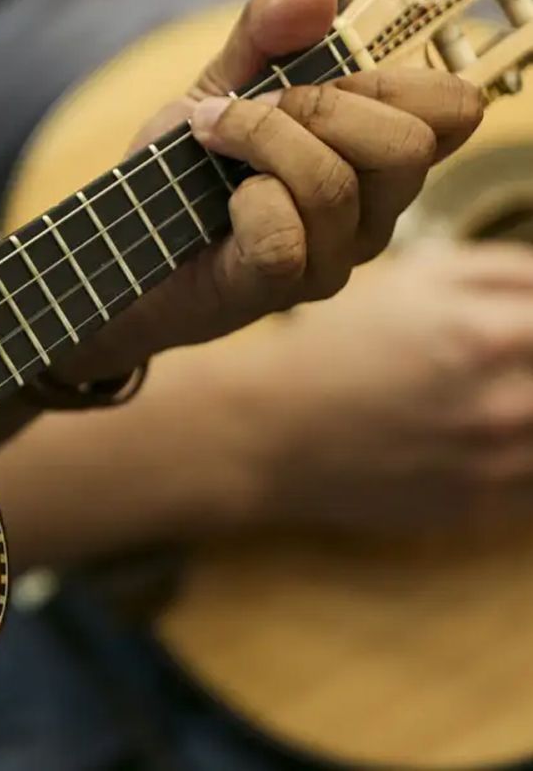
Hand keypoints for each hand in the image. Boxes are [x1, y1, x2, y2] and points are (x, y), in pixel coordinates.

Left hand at [55, 0, 482, 381]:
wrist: (126, 242)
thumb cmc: (184, 170)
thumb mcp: (221, 84)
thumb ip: (266, 35)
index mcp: (376, 158)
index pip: (453, 111)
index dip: (394, 78)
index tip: (317, 76)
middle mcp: (373, 213)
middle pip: (407, 147)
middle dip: (318, 107)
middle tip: (250, 108)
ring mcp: (333, 258)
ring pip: (334, 185)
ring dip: (260, 141)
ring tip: (213, 137)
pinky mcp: (282, 289)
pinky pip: (283, 235)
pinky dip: (244, 202)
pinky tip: (221, 204)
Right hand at [212, 241, 532, 533]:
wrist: (274, 431)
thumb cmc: (334, 348)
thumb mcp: (410, 279)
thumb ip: (504, 269)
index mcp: (490, 334)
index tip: (529, 331)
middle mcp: (506, 404)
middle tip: (513, 362)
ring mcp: (496, 465)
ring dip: (532, 413)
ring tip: (503, 400)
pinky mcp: (479, 510)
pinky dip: (529, 459)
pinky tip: (495, 437)